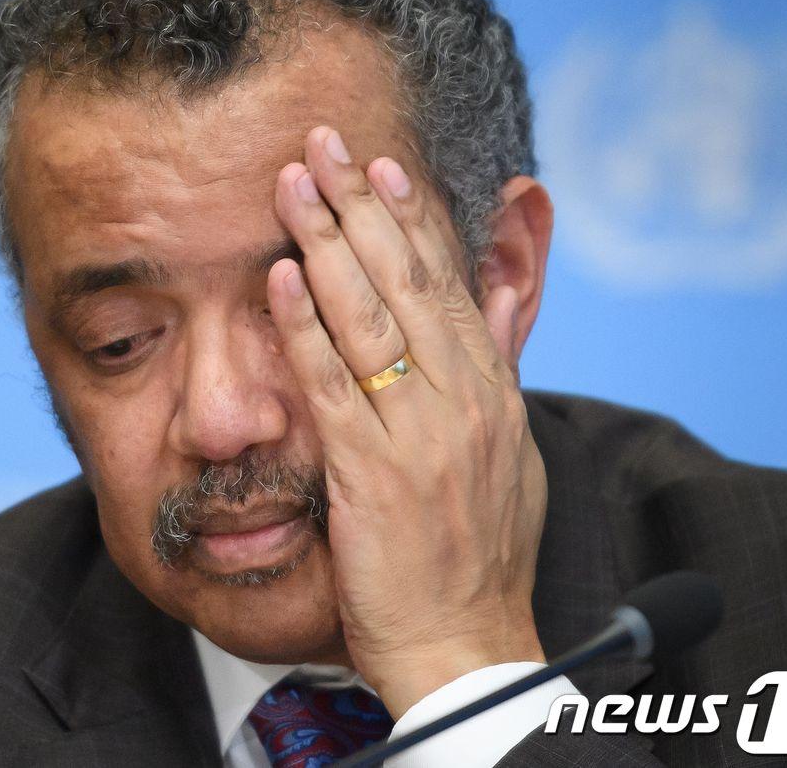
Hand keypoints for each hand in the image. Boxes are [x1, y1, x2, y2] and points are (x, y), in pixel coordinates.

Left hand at [266, 126, 547, 717]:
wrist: (467, 643)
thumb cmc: (479, 554)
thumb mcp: (508, 453)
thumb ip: (495, 369)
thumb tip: (498, 298)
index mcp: (491, 392)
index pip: (447, 285)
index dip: (411, 219)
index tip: (381, 166)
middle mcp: (462, 400)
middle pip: (407, 281)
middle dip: (361, 206)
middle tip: (325, 143)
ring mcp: (420, 433)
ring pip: (369, 317)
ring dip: (326, 242)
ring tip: (293, 183)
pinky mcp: (374, 472)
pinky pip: (334, 385)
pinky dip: (305, 327)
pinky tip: (279, 278)